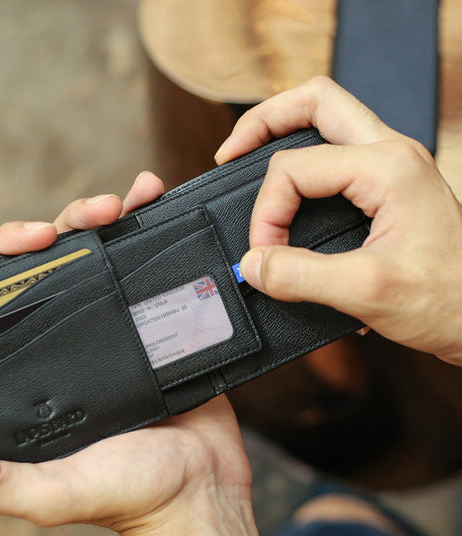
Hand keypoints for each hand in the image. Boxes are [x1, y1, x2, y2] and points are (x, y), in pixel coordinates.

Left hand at [0, 171, 275, 535]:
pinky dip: (153, 230)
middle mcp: (77, 343)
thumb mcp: (52, 495)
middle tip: (96, 212)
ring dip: (110, 217)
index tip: (35, 239)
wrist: (202, 493)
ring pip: (107, 256)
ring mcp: (123, 330)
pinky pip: (155, 267)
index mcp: (42, 368)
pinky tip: (155, 203)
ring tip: (129, 199)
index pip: (12, 296)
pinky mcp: (166, 325)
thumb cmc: (129, 496)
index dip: (13, 256)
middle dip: (70, 224)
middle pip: (61, 263)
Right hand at [216, 77, 461, 365]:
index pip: (294, 168)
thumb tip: (253, 264)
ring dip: (283, 133)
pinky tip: (287, 188)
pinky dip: (302, 163)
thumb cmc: (448, 299)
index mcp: (387, 167)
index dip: (266, 211)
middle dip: (263, 122)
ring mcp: (390, 166)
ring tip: (250, 156)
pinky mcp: (386, 187)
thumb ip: (299, 276)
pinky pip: (335, 152)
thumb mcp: (365, 292)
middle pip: (314, 103)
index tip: (265, 254)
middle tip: (230, 153)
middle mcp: (390, 154)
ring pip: (325, 119)